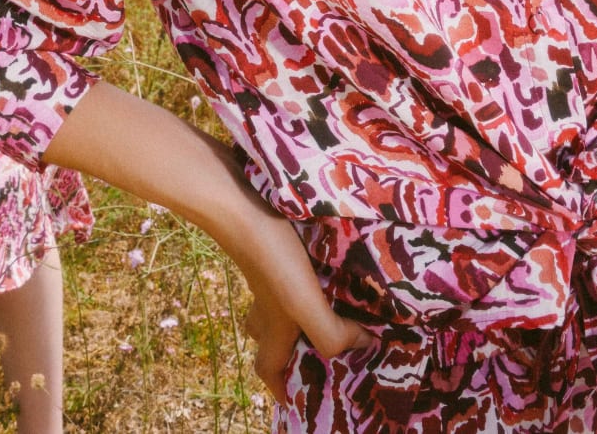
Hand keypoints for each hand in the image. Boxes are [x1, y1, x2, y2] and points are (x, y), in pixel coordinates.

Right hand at [45, 81, 375, 400]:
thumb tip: (363, 345)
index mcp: (274, 322)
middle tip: (325, 342)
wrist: (233, 197)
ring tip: (335, 292)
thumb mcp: (302, 301)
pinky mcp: (270, 237)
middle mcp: (266, 299)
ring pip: (276, 296)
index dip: (281, 389)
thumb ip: (331, 332)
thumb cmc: (269, 254)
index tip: (296, 399)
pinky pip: (286, 261)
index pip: (269, 369)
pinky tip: (326, 248)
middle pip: (269, 334)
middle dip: (292, 344)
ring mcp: (264, 267)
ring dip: (300, 302)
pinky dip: (304, 264)